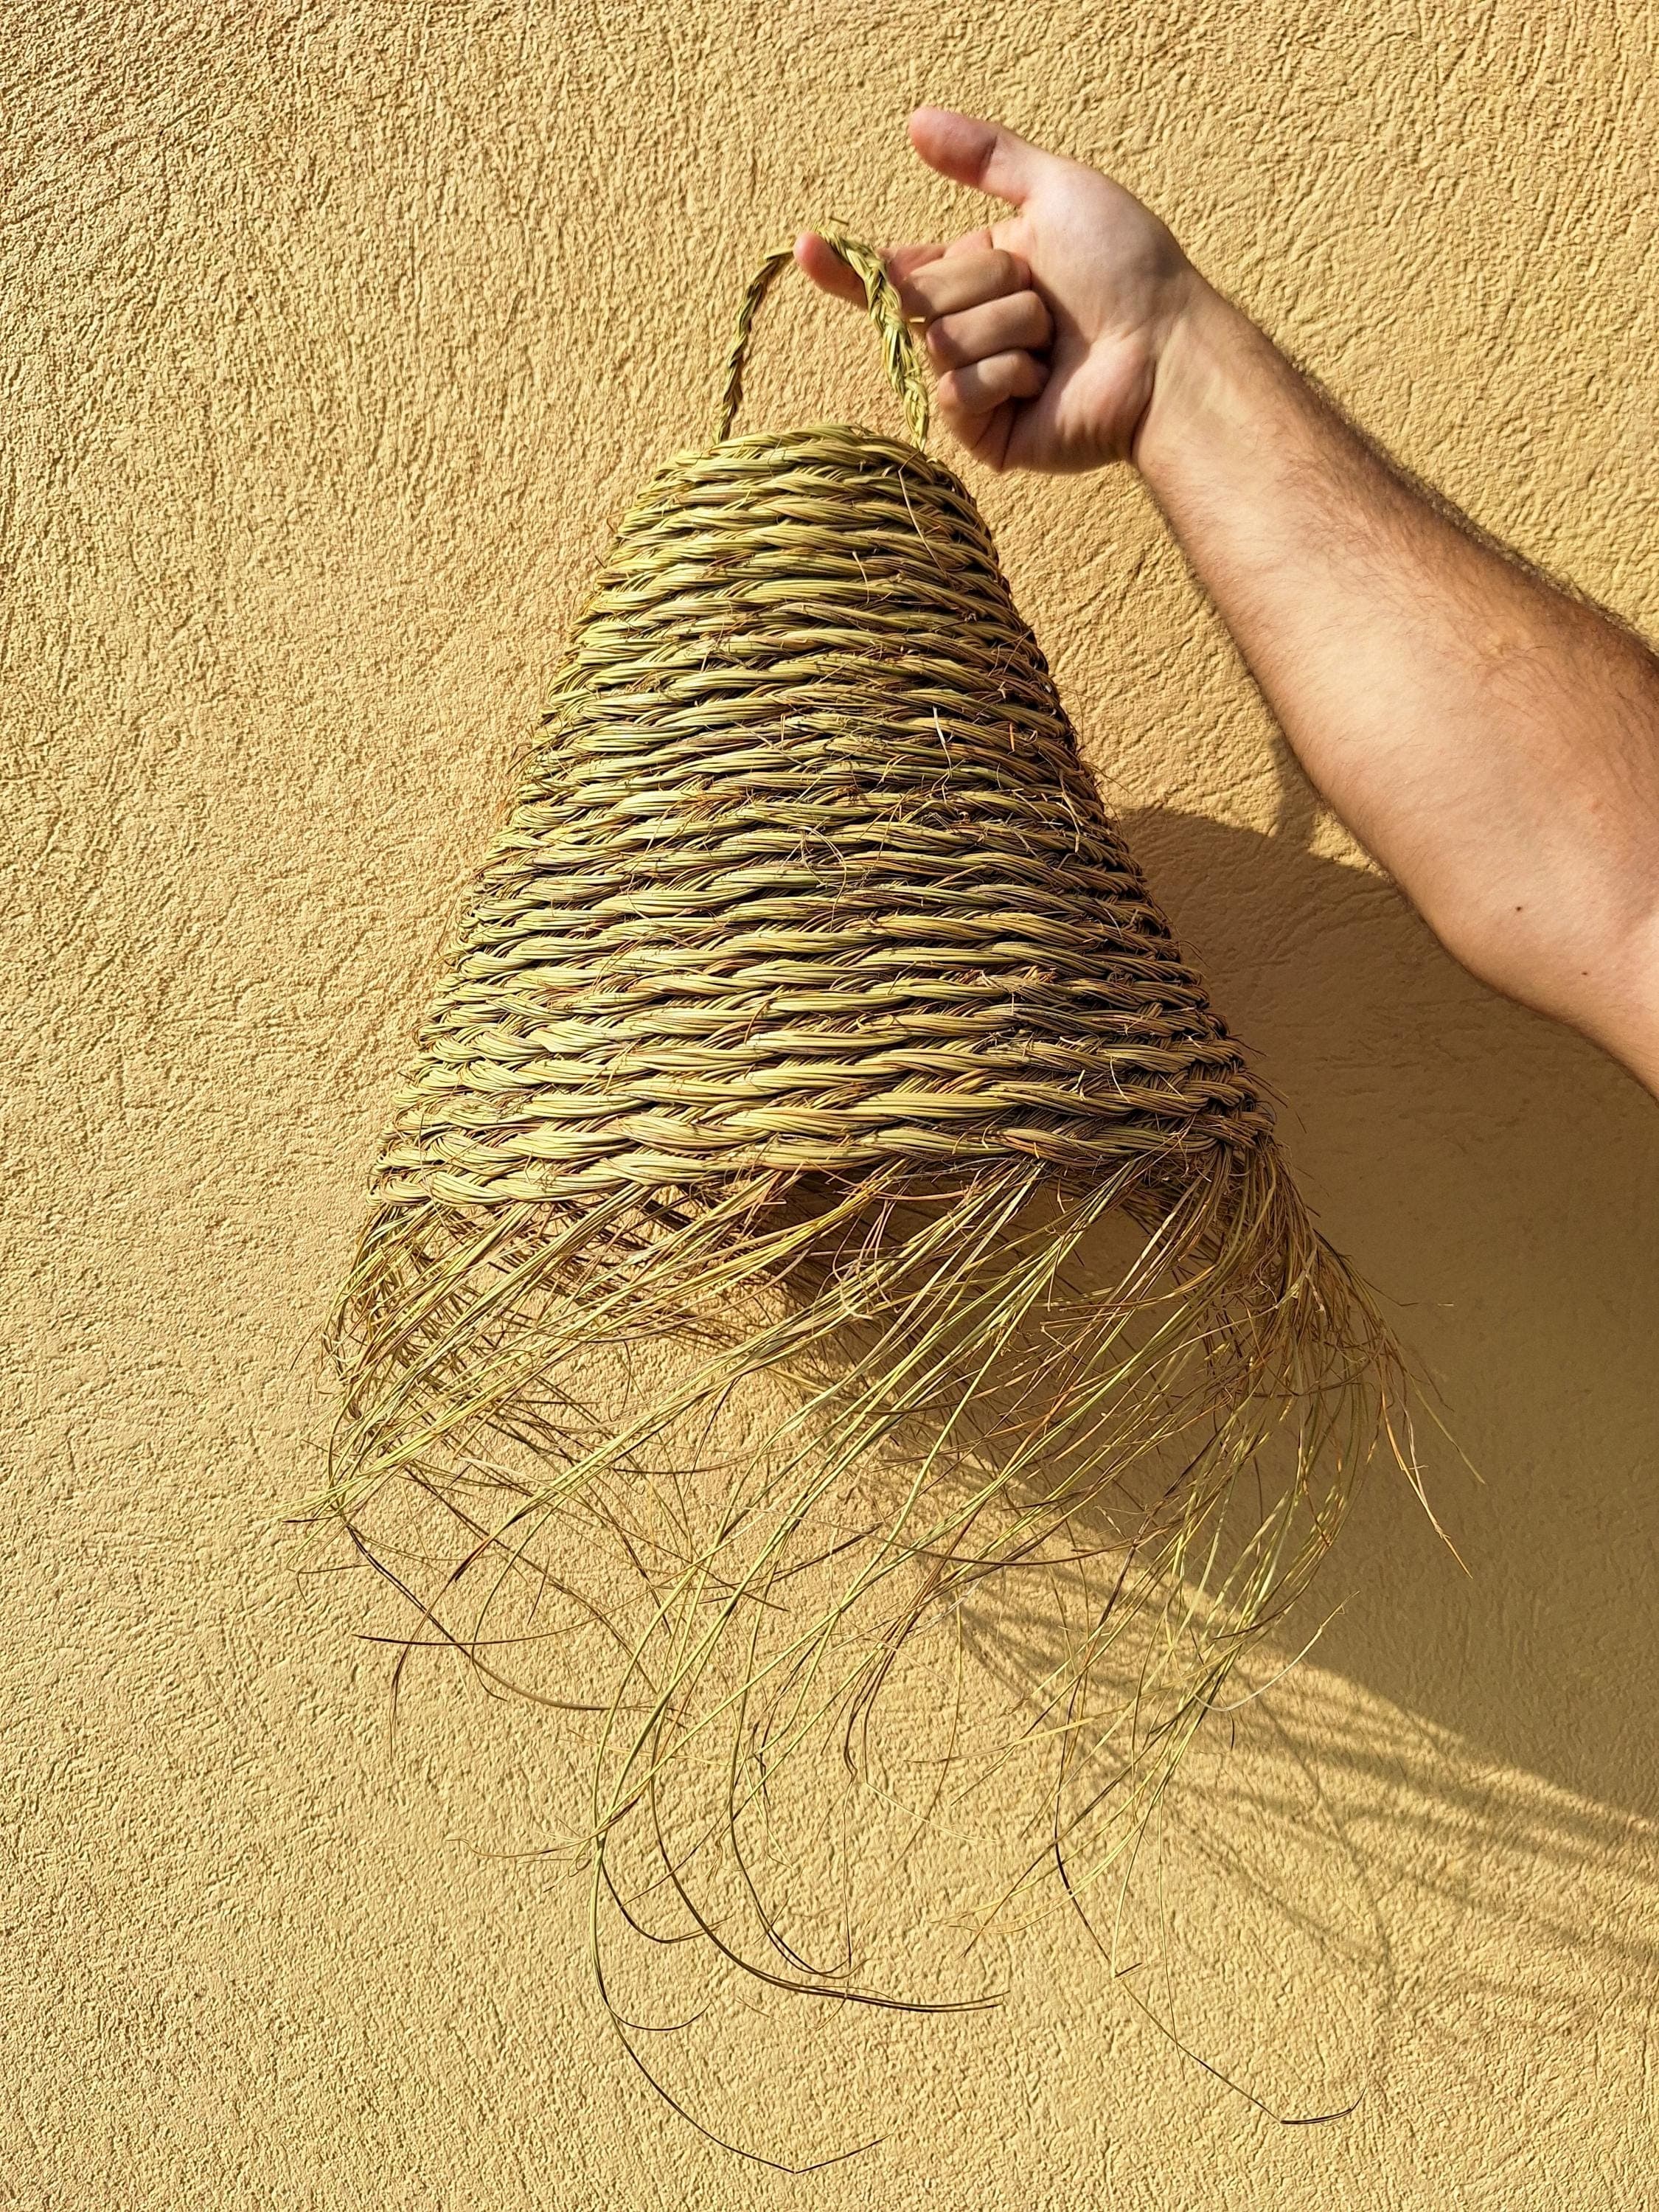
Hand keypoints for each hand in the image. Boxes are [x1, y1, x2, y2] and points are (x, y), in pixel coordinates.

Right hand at [797, 107, 1201, 473]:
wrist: (1164, 349)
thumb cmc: (1127, 268)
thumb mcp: (1056, 192)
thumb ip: (986, 158)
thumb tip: (915, 122)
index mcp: (978, 276)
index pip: (895, 274)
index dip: (850, 268)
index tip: (805, 247)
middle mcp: (970, 331)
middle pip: (916, 300)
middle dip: (982, 283)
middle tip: (1043, 294)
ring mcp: (975, 388)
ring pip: (938, 343)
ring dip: (1005, 326)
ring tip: (1054, 340)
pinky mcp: (985, 435)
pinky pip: (955, 392)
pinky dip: (1005, 372)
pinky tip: (1044, 379)